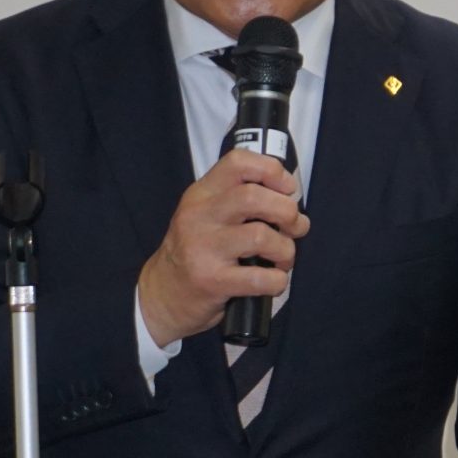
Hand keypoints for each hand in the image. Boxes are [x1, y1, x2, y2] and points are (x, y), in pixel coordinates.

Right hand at [137, 150, 310, 346]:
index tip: (287, 190)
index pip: (238, 162)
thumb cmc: (194, 252)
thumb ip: (237, 200)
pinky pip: (261, 278)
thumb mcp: (205, 215)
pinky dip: (278, 281)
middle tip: (295, 227)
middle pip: (254, 196)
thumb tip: (289, 198)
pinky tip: (273, 282)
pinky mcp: (212, 281)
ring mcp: (203, 248)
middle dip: (288, 211)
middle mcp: (199, 216)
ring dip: (286, 249)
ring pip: (261, 236)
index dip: (272, 170)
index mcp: (201, 194)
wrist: (162, 295)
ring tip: (283, 259)